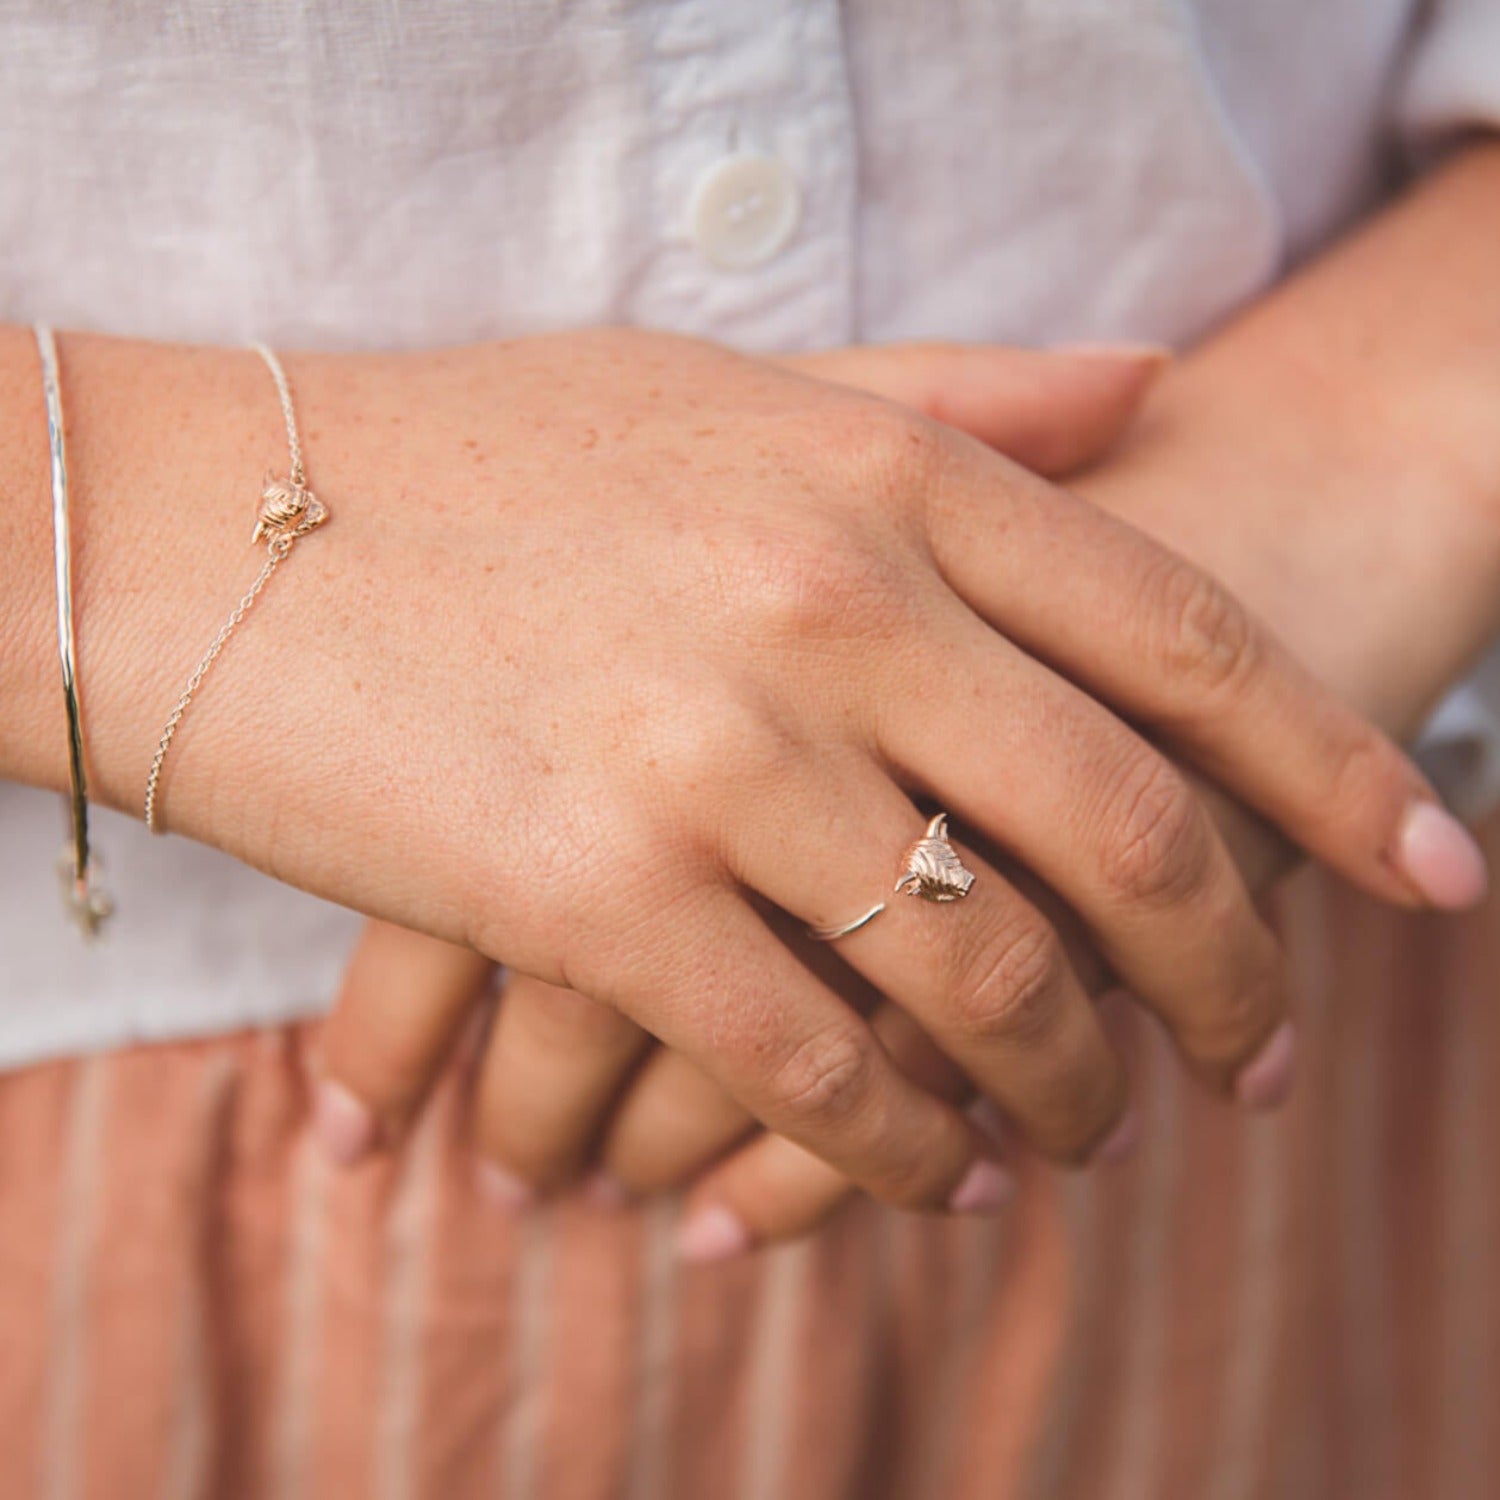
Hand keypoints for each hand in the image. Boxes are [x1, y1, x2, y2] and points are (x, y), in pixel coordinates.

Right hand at [54, 326, 1456, 1220]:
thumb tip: (1155, 390)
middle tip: (1267, 1057)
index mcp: (881, 476)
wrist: (208, 532)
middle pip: (1127, 834)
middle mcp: (827, 607)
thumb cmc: (476, 457)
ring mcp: (714, 756)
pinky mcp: (594, 897)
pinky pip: (816, 1068)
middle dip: (1234, 975)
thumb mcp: (728, 387)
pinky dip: (901, 1145)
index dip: (1337, 774)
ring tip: (1088, 1136)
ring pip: (985, 979)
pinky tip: (932, 1170)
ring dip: (1069, 1085)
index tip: (1434, 877)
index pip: (1186, 641)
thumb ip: (959, 394)